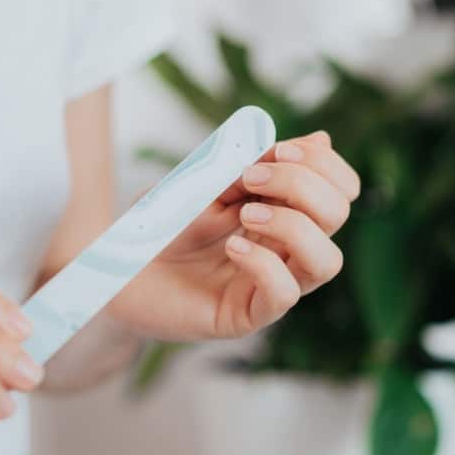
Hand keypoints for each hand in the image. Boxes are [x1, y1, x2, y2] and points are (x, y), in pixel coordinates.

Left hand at [107, 131, 359, 339]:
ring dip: (293, 226)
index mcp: (285, 212)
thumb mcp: (212, 178)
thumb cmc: (162, 220)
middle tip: (252, 177)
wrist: (114, 261)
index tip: (281, 149)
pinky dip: (263, 264)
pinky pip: (283, 295)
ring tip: (245, 214)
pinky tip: (231, 248)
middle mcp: (286, 250)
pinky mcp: (245, 315)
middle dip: (303, 185)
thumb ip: (262, 161)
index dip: (323, 165)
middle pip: (338, 216)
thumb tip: (321, 139)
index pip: (340, 191)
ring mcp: (269, 284)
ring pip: (327, 261)